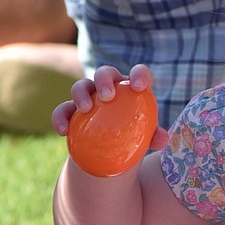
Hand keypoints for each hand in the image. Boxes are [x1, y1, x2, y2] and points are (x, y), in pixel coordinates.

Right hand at [52, 63, 166, 150]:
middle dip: (104, 80)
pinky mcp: (72, 112)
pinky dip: (61, 117)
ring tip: (85, 109)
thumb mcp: (147, 138)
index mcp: (132, 89)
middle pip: (105, 72)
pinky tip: (63, 131)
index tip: (139, 87)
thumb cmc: (135, 138)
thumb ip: (155, 136)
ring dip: (81, 94)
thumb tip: (163, 139)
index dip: (139, 74)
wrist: (112, 152)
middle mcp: (110, 87)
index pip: (139, 73)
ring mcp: (90, 97)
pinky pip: (63, 110)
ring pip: (81, 85)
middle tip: (108, 96)